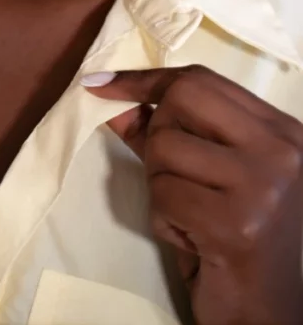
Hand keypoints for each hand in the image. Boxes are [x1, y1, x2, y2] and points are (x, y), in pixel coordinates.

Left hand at [81, 65, 302, 324]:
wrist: (265, 315)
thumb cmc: (233, 241)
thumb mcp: (205, 176)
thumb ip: (165, 133)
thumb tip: (111, 97)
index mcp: (280, 132)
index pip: (201, 80)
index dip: (147, 80)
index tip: (101, 83)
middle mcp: (281, 150)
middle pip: (181, 100)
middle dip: (157, 134)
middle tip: (173, 175)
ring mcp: (263, 185)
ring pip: (164, 149)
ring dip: (159, 186)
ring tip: (190, 215)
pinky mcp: (237, 225)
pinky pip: (163, 194)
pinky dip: (164, 218)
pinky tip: (192, 239)